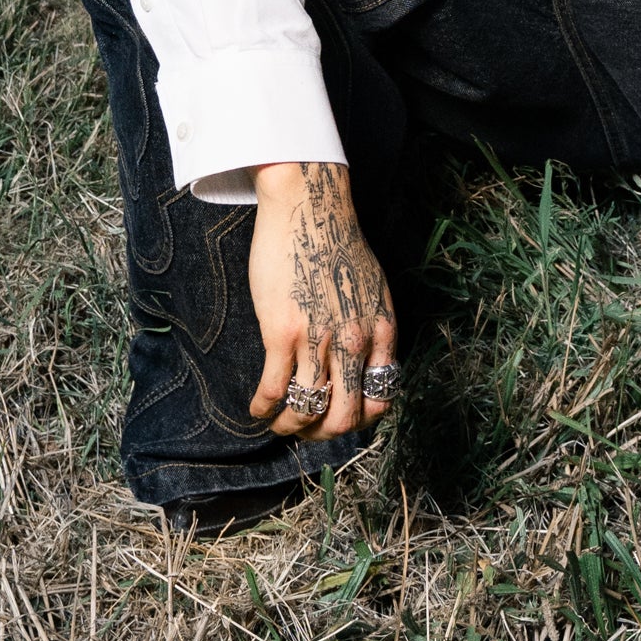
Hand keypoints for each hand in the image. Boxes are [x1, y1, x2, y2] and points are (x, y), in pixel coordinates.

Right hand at [245, 163, 396, 439]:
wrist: (310, 205)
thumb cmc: (338, 241)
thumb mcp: (374, 288)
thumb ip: (372, 327)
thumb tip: (366, 362)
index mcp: (381, 331)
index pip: (382, 400)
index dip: (360, 421)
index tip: (341, 419)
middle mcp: (354, 341)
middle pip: (345, 417)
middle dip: (323, 435)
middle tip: (307, 430)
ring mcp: (319, 339)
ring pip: (307, 411)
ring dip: (289, 427)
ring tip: (278, 422)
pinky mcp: (283, 332)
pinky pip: (274, 390)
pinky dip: (264, 408)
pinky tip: (258, 408)